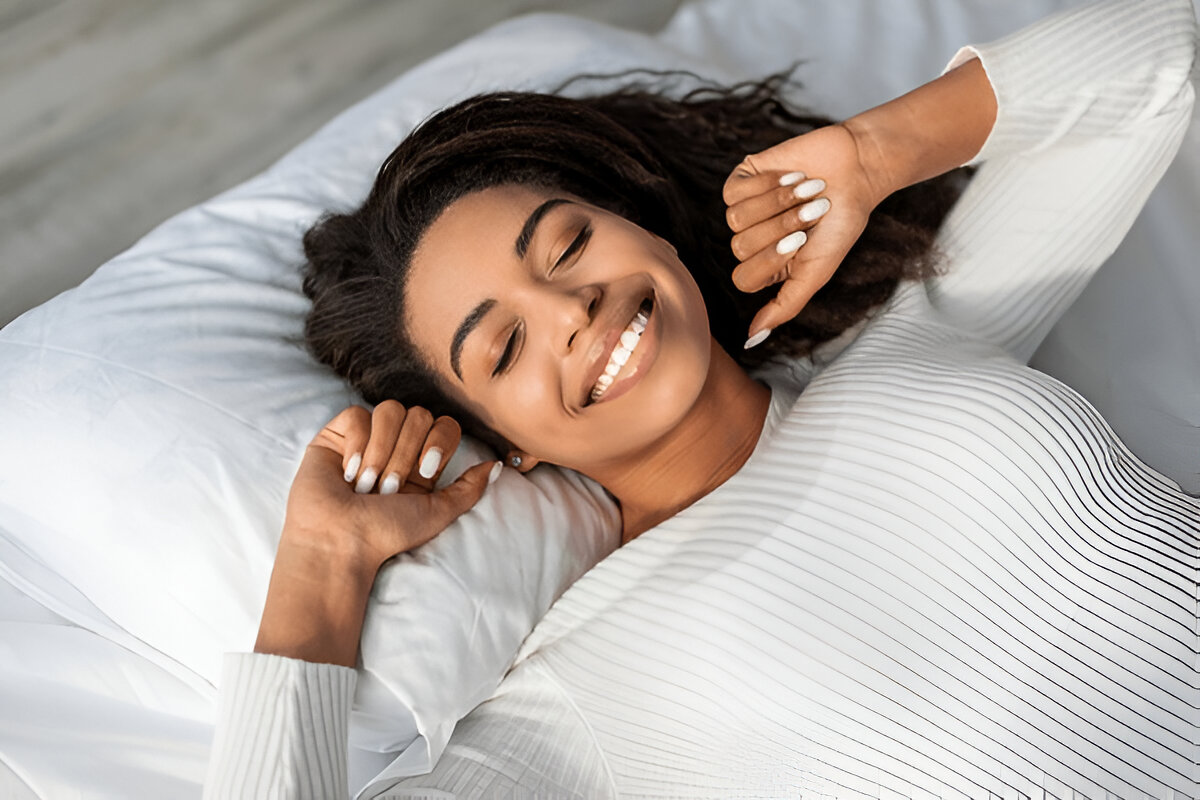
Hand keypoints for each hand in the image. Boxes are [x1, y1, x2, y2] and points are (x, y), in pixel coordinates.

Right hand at [254, 401, 497, 664]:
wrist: (340, 541)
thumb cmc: (386, 532)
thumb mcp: (438, 512)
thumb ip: (469, 489)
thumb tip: (499, 465)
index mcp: (422, 461)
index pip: (445, 424)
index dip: (439, 441)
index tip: (424, 473)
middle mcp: (396, 446)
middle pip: (419, 414)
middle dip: (406, 454)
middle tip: (389, 488)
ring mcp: (366, 438)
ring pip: (389, 410)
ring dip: (382, 452)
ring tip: (367, 485)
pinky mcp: (336, 435)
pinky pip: (356, 415)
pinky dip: (356, 445)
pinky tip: (347, 472)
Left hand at [722, 122, 885, 342]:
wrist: (857, 170)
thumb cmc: (840, 224)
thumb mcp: (816, 272)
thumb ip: (785, 307)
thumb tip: (751, 340)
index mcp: (767, 267)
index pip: (743, 279)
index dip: (772, 259)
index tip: (804, 241)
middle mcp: (752, 240)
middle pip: (739, 248)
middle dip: (781, 228)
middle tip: (812, 212)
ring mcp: (745, 210)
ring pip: (735, 220)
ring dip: (777, 204)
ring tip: (807, 191)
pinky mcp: (742, 179)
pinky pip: (733, 193)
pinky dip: (767, 184)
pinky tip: (792, 177)